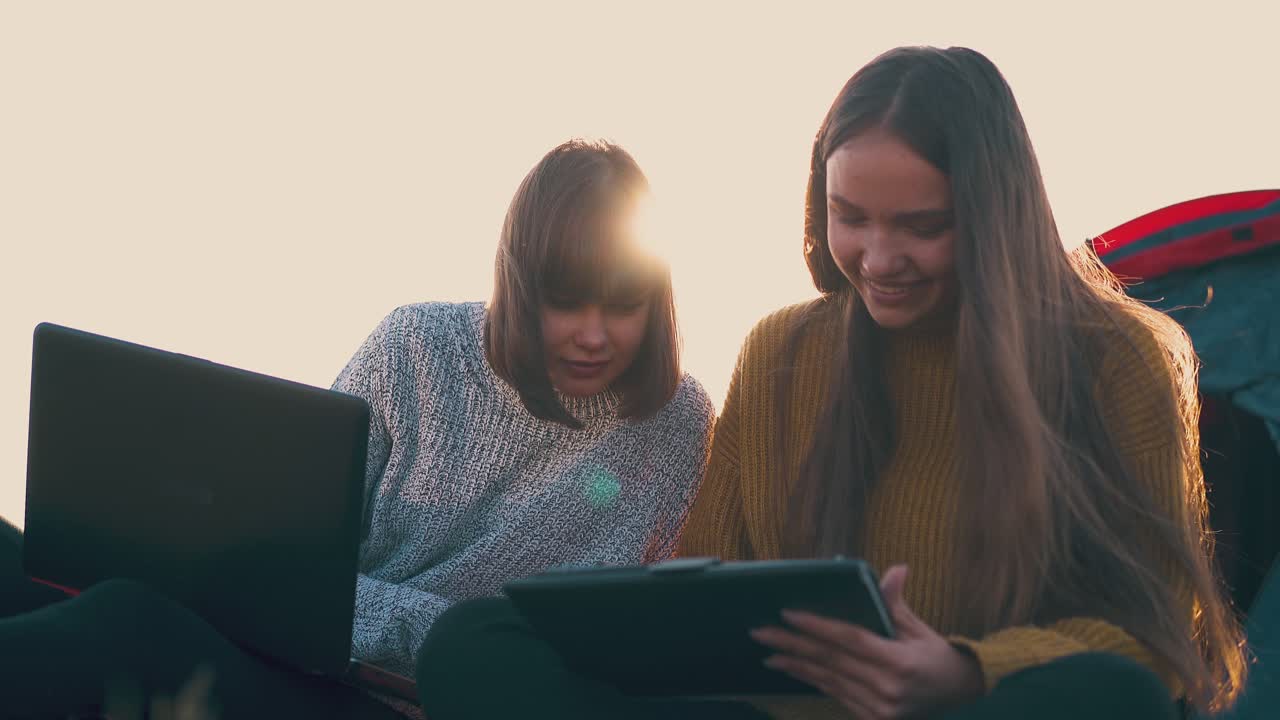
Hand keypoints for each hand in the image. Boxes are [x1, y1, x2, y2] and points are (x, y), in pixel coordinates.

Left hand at [750, 565, 983, 718]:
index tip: (788, 614)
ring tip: (769, 653)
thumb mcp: (918, 627)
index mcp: (901, 662)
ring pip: (829, 681)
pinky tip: (795, 669)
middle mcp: (888, 689)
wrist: (960, 694)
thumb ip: (896, 602)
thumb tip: (895, 569)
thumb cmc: (937, 654)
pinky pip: (837, 696)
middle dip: (792, 645)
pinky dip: (814, 681)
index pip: (850, 640)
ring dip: (796, 666)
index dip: (817, 627)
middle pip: (831, 661)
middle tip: (761, 632)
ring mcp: (880, 710)